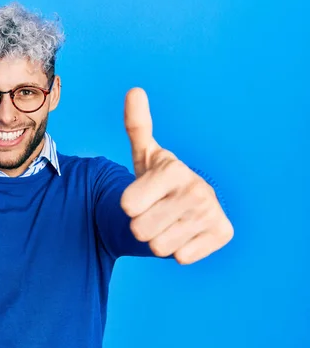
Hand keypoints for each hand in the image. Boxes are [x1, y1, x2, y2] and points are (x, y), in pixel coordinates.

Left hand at [120, 88, 233, 263]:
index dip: (129, 204)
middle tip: (155, 211)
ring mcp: (212, 212)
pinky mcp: (222, 234)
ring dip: (159, 239)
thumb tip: (134, 90)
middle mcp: (197, 189)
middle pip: (140, 229)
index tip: (144, 194)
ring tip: (169, 221)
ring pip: (159, 246)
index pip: (126, 205)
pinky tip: (185, 232)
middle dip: (142, 225)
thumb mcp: (145, 155)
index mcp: (172, 168)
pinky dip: (179, 250)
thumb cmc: (159, 180)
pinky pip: (180, 257)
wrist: (186, 204)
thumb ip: (137, 125)